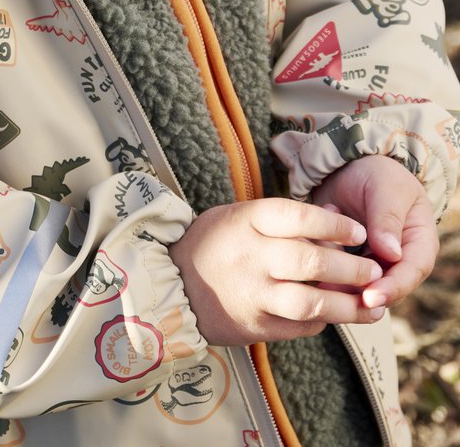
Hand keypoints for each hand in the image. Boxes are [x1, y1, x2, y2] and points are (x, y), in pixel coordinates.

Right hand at [169, 197, 385, 345]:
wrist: (170, 285)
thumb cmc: (213, 243)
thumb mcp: (238, 216)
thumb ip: (284, 218)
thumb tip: (338, 216)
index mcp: (246, 221)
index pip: (298, 216)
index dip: (334, 223)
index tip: (358, 231)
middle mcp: (250, 256)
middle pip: (311, 260)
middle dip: (351, 266)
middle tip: (374, 270)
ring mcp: (252, 294)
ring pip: (311, 301)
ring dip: (348, 305)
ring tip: (372, 304)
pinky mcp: (254, 326)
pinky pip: (299, 326)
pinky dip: (322, 322)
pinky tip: (335, 316)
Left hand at [312, 155, 438, 311]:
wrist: (347, 164)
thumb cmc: (376, 171)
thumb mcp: (385, 187)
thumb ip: (387, 218)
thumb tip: (391, 253)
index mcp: (419, 241)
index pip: (412, 271)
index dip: (394, 287)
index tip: (371, 296)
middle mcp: (400, 258)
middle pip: (387, 287)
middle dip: (363, 294)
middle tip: (338, 297)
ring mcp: (374, 262)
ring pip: (360, 285)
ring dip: (340, 282)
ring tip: (320, 272)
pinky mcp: (349, 261)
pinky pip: (338, 273)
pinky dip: (325, 266)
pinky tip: (312, 249)